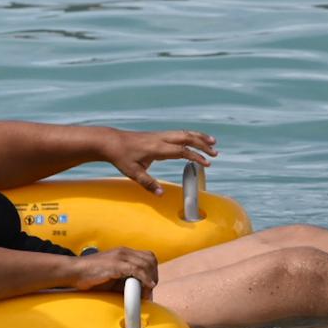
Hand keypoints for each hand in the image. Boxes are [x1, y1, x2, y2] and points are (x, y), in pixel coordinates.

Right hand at [72, 246, 158, 297]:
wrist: (74, 271)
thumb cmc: (90, 276)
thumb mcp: (111, 276)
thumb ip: (124, 280)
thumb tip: (139, 293)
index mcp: (123, 252)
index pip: (146, 257)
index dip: (152, 270)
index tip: (150, 285)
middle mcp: (124, 251)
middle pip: (150, 258)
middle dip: (153, 274)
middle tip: (150, 288)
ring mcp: (120, 256)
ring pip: (146, 263)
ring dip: (150, 278)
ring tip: (147, 290)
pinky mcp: (116, 264)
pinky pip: (137, 269)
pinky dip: (145, 279)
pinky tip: (147, 286)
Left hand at [103, 129, 217, 194]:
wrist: (111, 142)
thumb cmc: (122, 157)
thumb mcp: (133, 173)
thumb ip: (148, 183)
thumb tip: (161, 194)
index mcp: (157, 148)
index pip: (182, 151)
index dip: (196, 157)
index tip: (207, 163)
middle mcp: (161, 139)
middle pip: (187, 137)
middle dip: (203, 144)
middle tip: (216, 152)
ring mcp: (160, 135)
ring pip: (184, 133)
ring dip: (199, 136)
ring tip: (212, 142)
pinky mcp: (158, 135)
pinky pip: (178, 133)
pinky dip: (190, 136)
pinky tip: (195, 140)